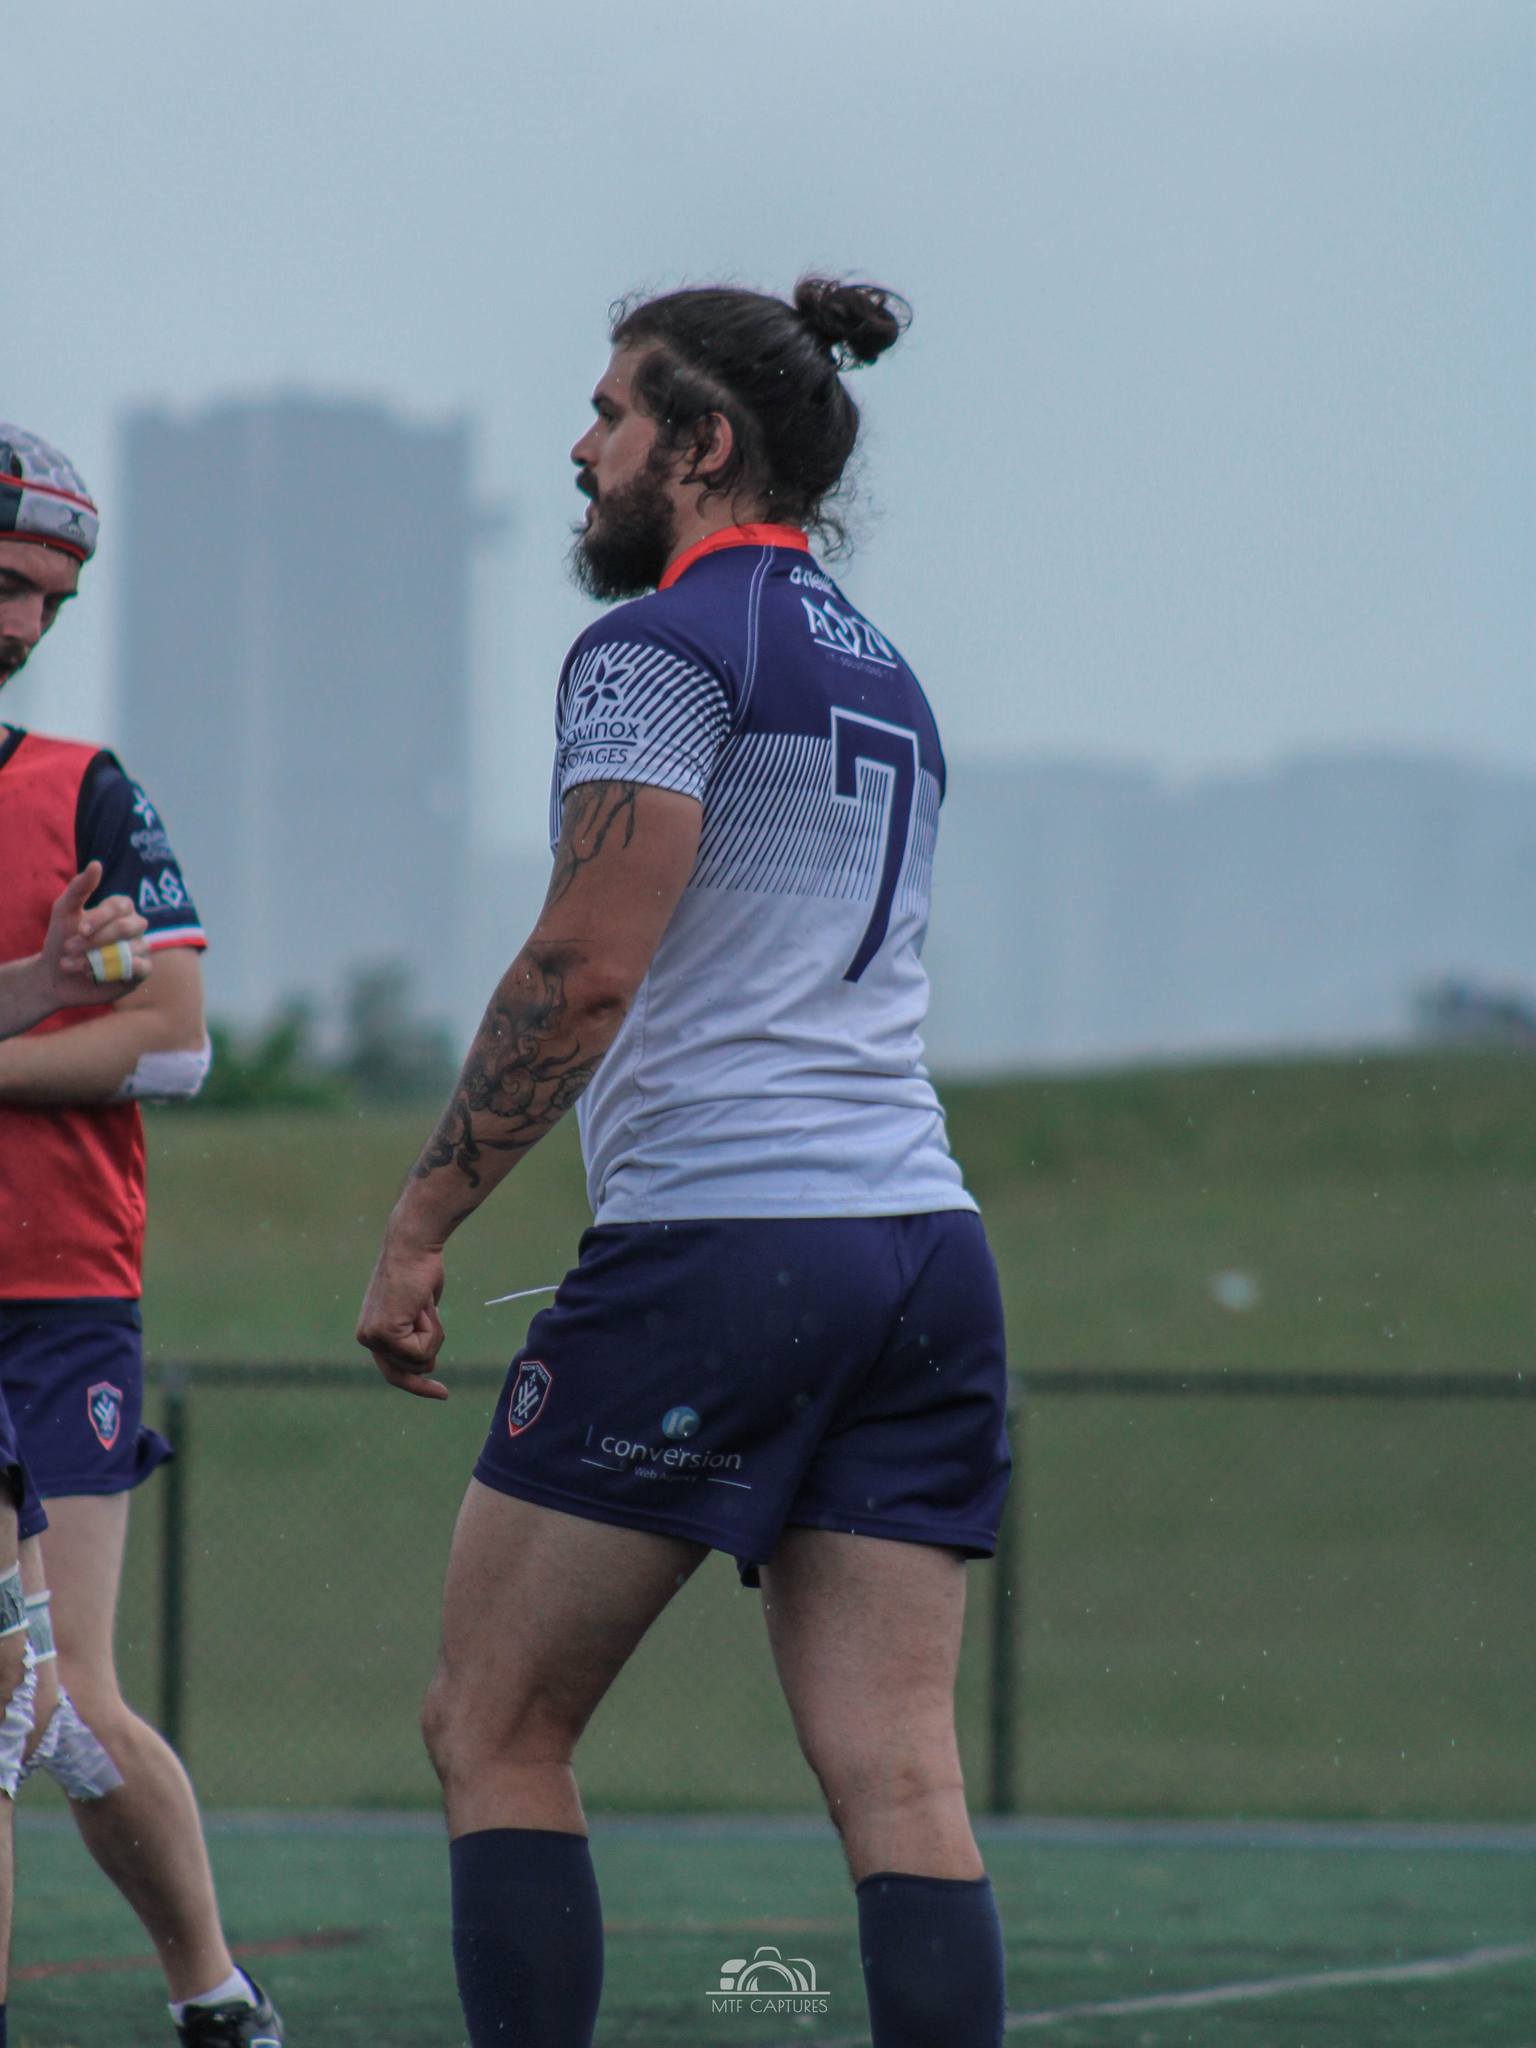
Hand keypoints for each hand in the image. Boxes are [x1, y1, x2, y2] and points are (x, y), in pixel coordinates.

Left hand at [46, 863, 150, 1008]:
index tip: (79, 929)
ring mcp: (140, 949)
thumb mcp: (64, 911)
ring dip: (97, 958)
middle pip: (127, 927)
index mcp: (120, 910)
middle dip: (96, 939)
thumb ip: (79, 887)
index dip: (101, 917)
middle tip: (70, 948)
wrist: (56, 976)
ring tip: (74, 965)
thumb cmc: (61, 940)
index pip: (121, 906)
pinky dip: (114, 971)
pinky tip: (92, 975)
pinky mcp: (140, 971)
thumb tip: (97, 864)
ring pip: (130, 950)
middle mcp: (134, 928)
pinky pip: (140, 967)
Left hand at [356, 1231, 449, 1399]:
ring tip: (426, 1305)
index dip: (416, 1385)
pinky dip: (433, 1330)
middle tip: (441, 1385)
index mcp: (370, 1333)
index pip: (392, 1371)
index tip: (442, 1393)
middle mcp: (367, 1338)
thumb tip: (426, 1365)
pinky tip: (424, 1306)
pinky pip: (422, 1351)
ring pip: (420, 1361)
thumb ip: (415, 1334)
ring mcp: (374, 1338)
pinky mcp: (386, 1334)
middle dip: (425, 1371)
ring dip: (434, 1334)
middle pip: (404, 1374)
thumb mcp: (416, 1310)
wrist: (413, 1247)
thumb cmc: (420, 1272)